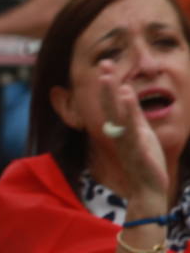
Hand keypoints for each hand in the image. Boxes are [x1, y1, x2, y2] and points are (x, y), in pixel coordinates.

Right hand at [95, 59, 168, 205]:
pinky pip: (132, 133)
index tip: (105, 64)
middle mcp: (120, 135)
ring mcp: (127, 143)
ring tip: (109, 78)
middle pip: (110, 107)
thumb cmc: (145, 160)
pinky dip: (129, 116)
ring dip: (111, 98)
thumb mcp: (140, 132)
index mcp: (121, 129)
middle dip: (106, 86)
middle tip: (103, 65)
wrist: (148, 189)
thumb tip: (125, 90)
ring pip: (118, 118)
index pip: (112, 104)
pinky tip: (128, 98)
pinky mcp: (138, 153)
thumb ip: (133, 113)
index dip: (108, 85)